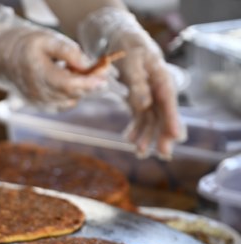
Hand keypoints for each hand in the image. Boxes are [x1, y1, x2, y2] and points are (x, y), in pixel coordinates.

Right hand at [0, 6, 106, 109]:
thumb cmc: (24, 44)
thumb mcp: (47, 39)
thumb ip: (69, 52)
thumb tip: (89, 65)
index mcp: (38, 73)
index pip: (69, 85)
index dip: (89, 83)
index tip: (104, 76)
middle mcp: (36, 92)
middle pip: (71, 95)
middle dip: (89, 85)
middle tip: (101, 71)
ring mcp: (36, 101)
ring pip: (68, 102)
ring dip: (81, 90)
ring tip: (83, 73)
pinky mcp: (37, 105)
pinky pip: (61, 105)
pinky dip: (71, 95)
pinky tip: (70, 81)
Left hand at [78, 7, 183, 158]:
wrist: (117, 38)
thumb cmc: (126, 47)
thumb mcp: (130, 63)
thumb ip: (137, 84)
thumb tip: (144, 106)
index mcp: (160, 77)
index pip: (169, 101)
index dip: (173, 120)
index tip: (176, 137)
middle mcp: (157, 87)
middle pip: (163, 114)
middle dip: (162, 135)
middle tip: (162, 154)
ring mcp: (148, 93)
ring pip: (151, 118)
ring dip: (147, 135)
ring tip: (140, 153)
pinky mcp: (137, 97)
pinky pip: (139, 116)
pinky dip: (135, 128)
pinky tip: (129, 139)